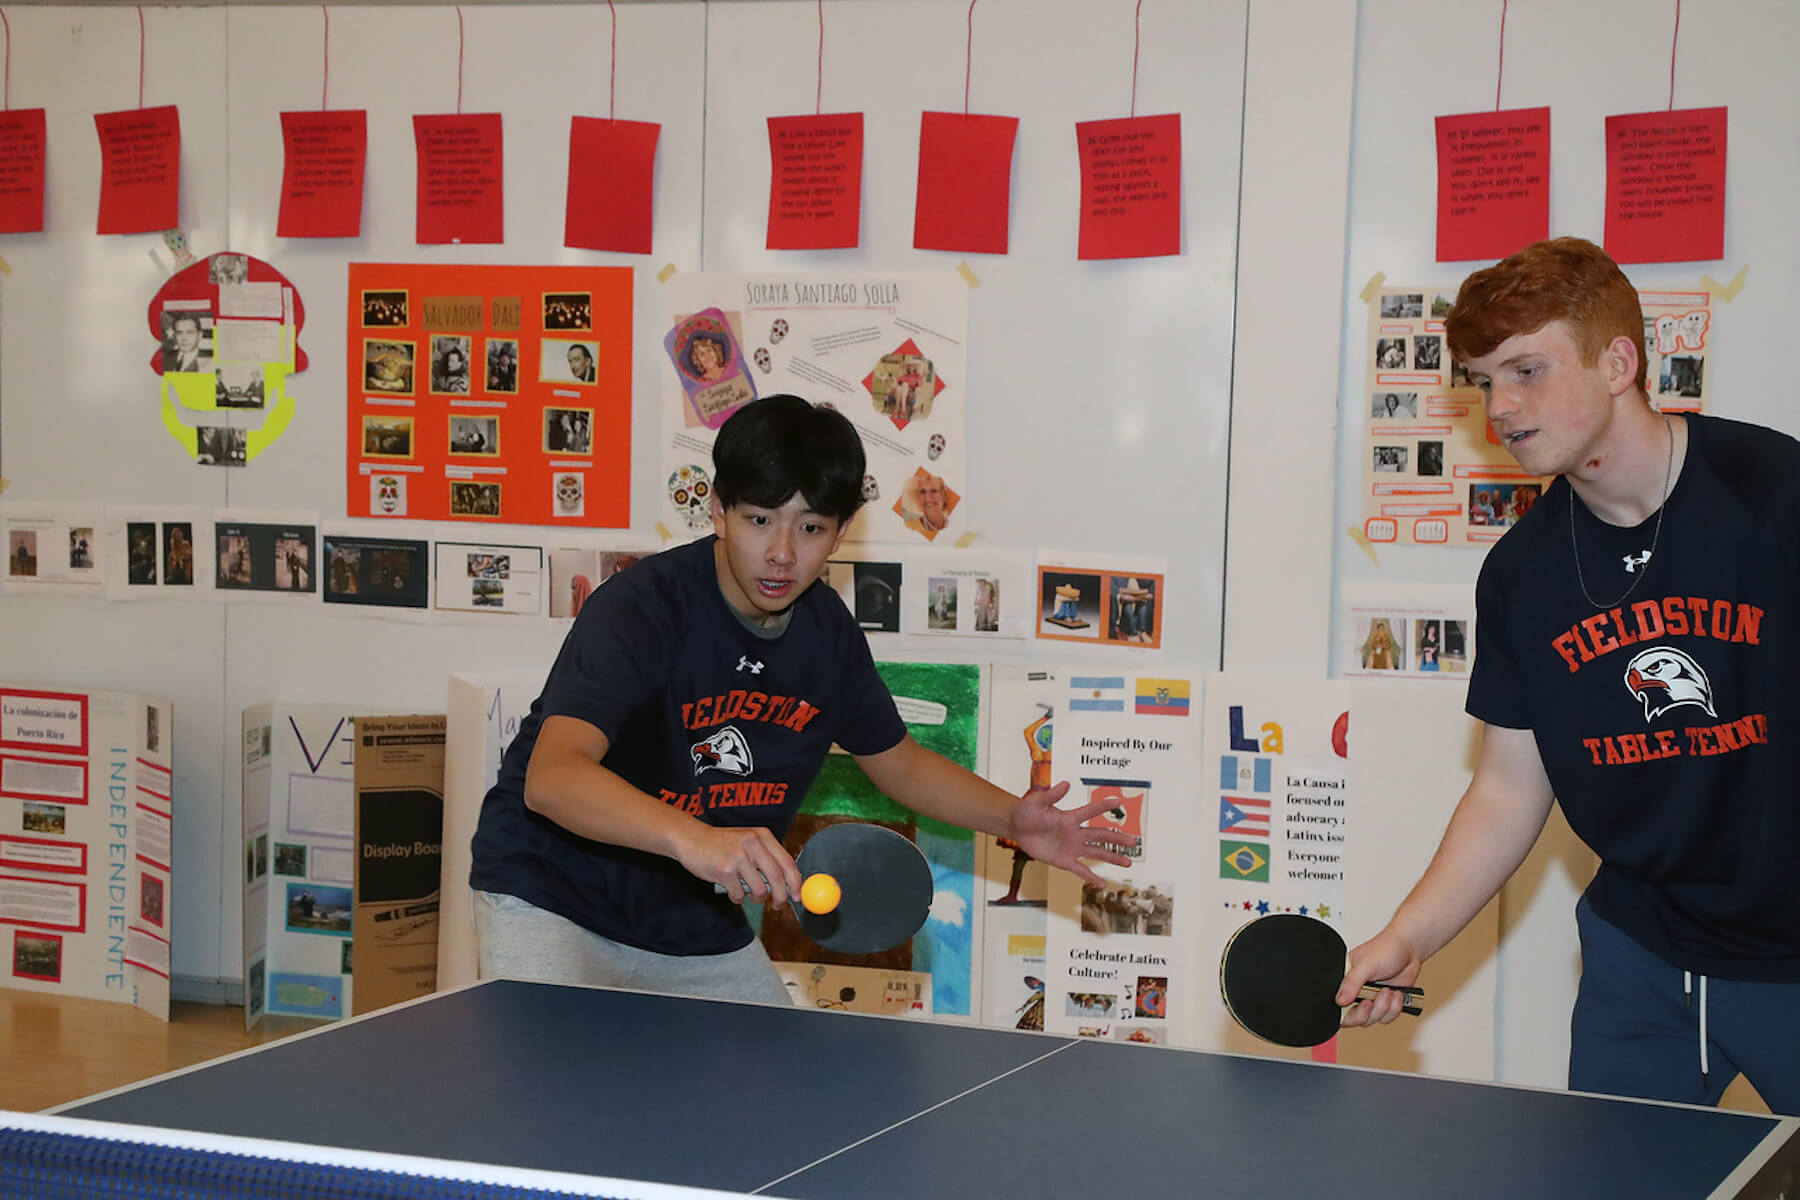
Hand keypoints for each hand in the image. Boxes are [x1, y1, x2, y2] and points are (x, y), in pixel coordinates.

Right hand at [675, 825, 800, 904]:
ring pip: (759, 889)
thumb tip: (789, 882)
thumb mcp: (748, 841)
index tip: (798, 896)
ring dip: (756, 898)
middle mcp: (753, 844)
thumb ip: (767, 857)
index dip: (796, 882)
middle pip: (777, 878)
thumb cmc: (722, 843)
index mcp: (763, 836)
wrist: (691, 838)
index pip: (788, 862)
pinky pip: (739, 894)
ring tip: (748, 893)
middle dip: (781, 897)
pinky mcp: (725, 870)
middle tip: (778, 906)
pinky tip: (731, 889)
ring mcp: (738, 857)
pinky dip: (737, 897)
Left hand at [1007, 783, 1138, 887]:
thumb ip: (1052, 795)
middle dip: (1117, 838)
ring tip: (1127, 862)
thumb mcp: (1038, 802)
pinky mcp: (1064, 860)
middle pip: (1100, 835)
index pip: (1090, 811)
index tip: (1118, 801)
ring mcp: (1071, 847)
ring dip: (1112, 857)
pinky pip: (1080, 870)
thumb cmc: (1027, 811)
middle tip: (1133, 841)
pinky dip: (1091, 877)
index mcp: (1070, 817)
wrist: (1016, 827)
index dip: (1103, 806)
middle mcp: (1075, 833)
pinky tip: (1102, 884)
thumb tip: (1066, 784)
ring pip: (1096, 853)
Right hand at [1336, 928, 1422, 1027]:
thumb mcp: (1366, 964)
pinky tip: (1397, 994)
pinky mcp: (1385, 1005)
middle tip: (1373, 1001)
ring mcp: (1370, 999)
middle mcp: (1355, 992)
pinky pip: (1386, 1018)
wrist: (1409, 951)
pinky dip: (1394, 1008)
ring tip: (1389, 991)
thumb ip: (1352, 982)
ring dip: (1384, 1008)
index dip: (1348, 1013)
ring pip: (1372, 1020)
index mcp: (1344, 980)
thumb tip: (1340, 1000)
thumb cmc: (1386, 950)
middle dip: (1368, 1012)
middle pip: (1354, 1018)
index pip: (1336, 1005)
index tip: (1363, 1004)